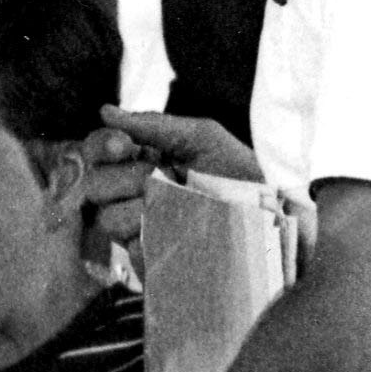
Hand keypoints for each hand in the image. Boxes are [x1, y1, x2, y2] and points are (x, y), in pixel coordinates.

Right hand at [81, 106, 266, 260]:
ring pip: (108, 218)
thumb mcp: (203, 139)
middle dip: (124, 177)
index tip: (124, 146)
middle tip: (161, 176)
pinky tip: (179, 231)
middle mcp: (135, 195)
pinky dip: (153, 236)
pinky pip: (131, 250)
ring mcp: (142, 230)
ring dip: (142, 208)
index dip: (102, 146)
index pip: (98, 150)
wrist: (276, 218)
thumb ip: (154, 125)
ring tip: (180, 206)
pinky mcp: (154, 261)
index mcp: (144, 160)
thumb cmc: (243, 173)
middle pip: (94, 185)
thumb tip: (106, 110)